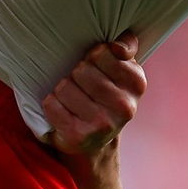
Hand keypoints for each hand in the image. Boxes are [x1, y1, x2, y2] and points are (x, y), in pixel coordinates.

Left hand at [42, 33, 144, 154]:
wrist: (96, 142)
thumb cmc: (105, 96)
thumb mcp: (121, 70)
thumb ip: (125, 47)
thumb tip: (120, 46)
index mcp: (136, 84)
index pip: (101, 52)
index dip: (92, 57)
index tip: (96, 68)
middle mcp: (124, 106)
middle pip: (81, 69)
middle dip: (76, 74)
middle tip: (82, 87)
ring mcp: (102, 123)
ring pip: (64, 86)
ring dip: (62, 90)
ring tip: (72, 100)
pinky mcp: (78, 136)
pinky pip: (51, 104)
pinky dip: (51, 104)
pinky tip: (62, 112)